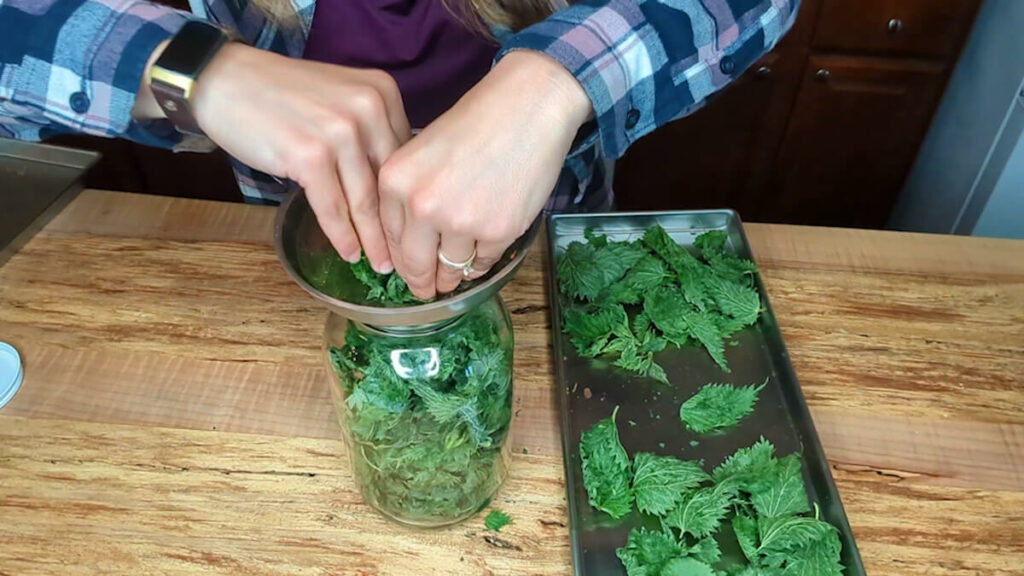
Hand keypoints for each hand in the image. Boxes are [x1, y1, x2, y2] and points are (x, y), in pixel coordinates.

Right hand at [145, 43, 411, 272]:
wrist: (227, 80)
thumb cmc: (284, 95)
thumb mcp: (341, 99)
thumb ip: (370, 131)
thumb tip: (394, 184)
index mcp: (382, 93)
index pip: (404, 157)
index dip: (406, 197)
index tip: (411, 225)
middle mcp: (368, 108)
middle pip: (388, 182)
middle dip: (396, 226)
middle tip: (405, 257)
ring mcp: (339, 132)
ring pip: (364, 200)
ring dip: (373, 240)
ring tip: (381, 264)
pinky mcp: (310, 156)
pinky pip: (332, 207)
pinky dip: (341, 235)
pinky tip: (349, 253)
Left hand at [378, 51, 590, 298]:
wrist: (525, 106)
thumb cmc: (475, 123)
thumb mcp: (421, 152)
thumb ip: (407, 195)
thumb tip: (407, 246)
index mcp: (394, 181)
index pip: (389, 239)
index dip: (399, 261)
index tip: (406, 273)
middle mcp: (421, 205)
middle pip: (415, 264)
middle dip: (421, 282)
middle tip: (425, 291)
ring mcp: (460, 221)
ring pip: (450, 268)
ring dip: (452, 275)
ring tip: (454, 276)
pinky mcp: (497, 231)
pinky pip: (482, 262)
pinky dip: (481, 261)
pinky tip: (482, 251)